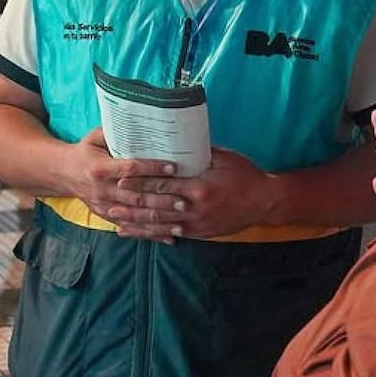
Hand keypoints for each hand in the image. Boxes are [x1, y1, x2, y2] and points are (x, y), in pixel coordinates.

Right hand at [67, 128, 181, 242]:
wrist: (63, 173)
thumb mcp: (96, 137)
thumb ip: (116, 131)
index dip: (152, 168)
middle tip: (184, 200)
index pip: (130, 169)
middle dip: (161, 200)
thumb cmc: (85, 151)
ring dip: (160, 221)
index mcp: (99, 169)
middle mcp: (102, 190)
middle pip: (136, 197)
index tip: (174, 167)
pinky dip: (151, 234)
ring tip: (181, 221)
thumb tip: (140, 118)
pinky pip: (132, 228)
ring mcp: (105, 206)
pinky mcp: (107, 217)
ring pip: (136, 217)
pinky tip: (170, 237)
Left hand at [108, 146, 275, 239]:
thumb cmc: (246, 175)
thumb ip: (199, 153)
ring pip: (159, 224)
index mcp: (199, 187)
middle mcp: (195, 208)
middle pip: (156, 205)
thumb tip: (177, 142)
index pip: (162, 183)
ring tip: (116, 218)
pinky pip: (170, 234)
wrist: (265, 202)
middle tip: (110, 199)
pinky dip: (151, 234)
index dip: (140, 181)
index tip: (121, 176)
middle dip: (131, 202)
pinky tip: (136, 232)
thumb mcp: (224, 158)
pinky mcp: (199, 233)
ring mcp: (196, 223)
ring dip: (136, 221)